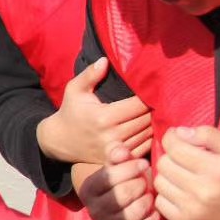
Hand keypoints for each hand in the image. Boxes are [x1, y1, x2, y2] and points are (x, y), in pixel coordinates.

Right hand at [36, 58, 152, 165]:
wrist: (60, 141)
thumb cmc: (70, 112)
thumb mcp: (74, 90)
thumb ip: (89, 75)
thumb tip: (105, 60)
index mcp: (103, 117)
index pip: (139, 105)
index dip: (149, 96)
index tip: (154, 89)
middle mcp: (112, 135)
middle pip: (146, 120)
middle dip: (154, 109)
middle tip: (159, 99)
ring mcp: (116, 150)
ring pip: (148, 134)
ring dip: (155, 123)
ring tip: (157, 112)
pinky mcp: (119, 159)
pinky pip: (145, 148)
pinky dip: (151, 137)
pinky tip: (150, 127)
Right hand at [78, 144, 159, 219]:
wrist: (120, 209)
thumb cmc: (121, 181)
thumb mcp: (116, 165)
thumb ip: (117, 154)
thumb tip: (121, 151)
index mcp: (88, 189)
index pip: (108, 177)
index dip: (130, 168)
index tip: (143, 164)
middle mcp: (94, 210)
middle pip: (123, 194)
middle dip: (141, 185)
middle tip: (146, 182)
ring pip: (135, 211)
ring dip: (148, 201)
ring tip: (149, 196)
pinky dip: (153, 218)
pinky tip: (152, 211)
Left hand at [153, 126, 219, 219]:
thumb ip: (208, 134)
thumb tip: (179, 132)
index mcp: (216, 169)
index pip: (175, 148)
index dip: (172, 138)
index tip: (177, 137)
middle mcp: (202, 191)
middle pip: (164, 165)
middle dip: (171, 156)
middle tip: (184, 158)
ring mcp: (193, 210)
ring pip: (159, 183)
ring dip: (168, 176)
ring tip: (184, 175)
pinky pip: (160, 203)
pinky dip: (167, 195)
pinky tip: (182, 192)